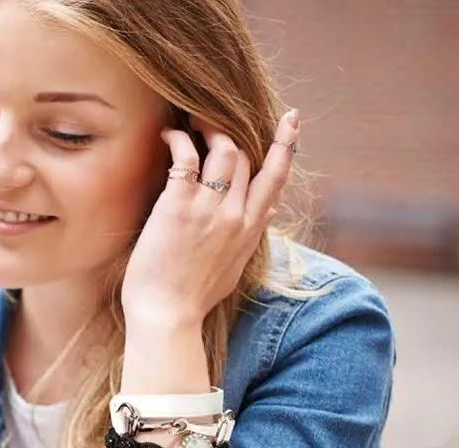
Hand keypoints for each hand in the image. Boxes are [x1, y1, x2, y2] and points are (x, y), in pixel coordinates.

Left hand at [121, 109, 299, 328]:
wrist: (167, 316)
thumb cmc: (194, 296)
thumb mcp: (234, 269)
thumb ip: (251, 237)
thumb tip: (270, 212)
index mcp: (250, 231)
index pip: (275, 179)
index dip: (284, 145)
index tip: (291, 120)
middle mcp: (236, 216)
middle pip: (245, 157)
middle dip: (229, 135)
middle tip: (208, 126)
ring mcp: (210, 209)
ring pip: (224, 149)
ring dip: (208, 130)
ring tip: (189, 127)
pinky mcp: (179, 206)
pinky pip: (187, 158)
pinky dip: (179, 140)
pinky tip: (169, 137)